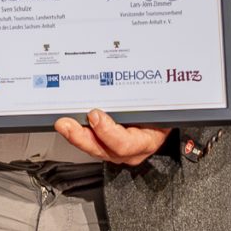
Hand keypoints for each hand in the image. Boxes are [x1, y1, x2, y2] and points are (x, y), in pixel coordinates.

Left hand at [54, 109, 170, 165]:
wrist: (167, 120)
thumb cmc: (165, 114)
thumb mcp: (163, 108)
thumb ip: (149, 100)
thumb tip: (139, 79)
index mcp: (147, 141)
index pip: (124, 144)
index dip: (107, 132)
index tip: (95, 115)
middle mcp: (131, 151)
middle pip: (103, 149)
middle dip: (81, 137)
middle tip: (67, 123)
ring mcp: (118, 150)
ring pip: (94, 148)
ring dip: (76, 136)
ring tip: (63, 123)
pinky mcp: (108, 145)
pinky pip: (92, 142)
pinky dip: (79, 133)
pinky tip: (69, 124)